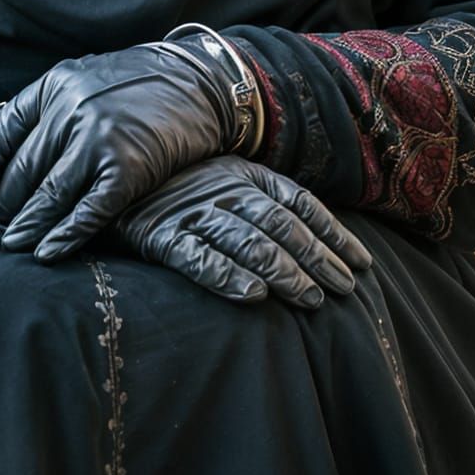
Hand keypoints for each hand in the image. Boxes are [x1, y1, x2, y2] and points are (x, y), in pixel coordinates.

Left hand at [0, 39, 240, 257]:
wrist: (203, 82)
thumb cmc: (143, 84)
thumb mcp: (89, 77)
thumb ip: (52, 105)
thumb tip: (7, 135)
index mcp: (55, 84)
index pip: (2, 132)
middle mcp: (71, 108)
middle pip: (22, 169)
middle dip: (5, 205)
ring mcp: (99, 138)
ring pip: (48, 193)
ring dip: (26, 225)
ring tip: (12, 247)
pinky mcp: (127, 166)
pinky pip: (87, 210)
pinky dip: (64, 235)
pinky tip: (48, 252)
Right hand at [107, 156, 372, 308]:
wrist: (111, 175)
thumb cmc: (179, 182)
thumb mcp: (227, 177)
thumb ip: (265, 198)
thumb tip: (321, 234)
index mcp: (246, 175)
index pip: (300, 204)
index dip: (334, 234)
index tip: (363, 264)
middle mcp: (225, 191)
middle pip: (282, 226)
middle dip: (318, 259)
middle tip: (344, 290)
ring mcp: (193, 213)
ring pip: (249, 243)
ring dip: (284, 272)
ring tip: (312, 299)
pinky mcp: (161, 236)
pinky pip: (198, 259)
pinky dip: (226, 276)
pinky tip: (253, 296)